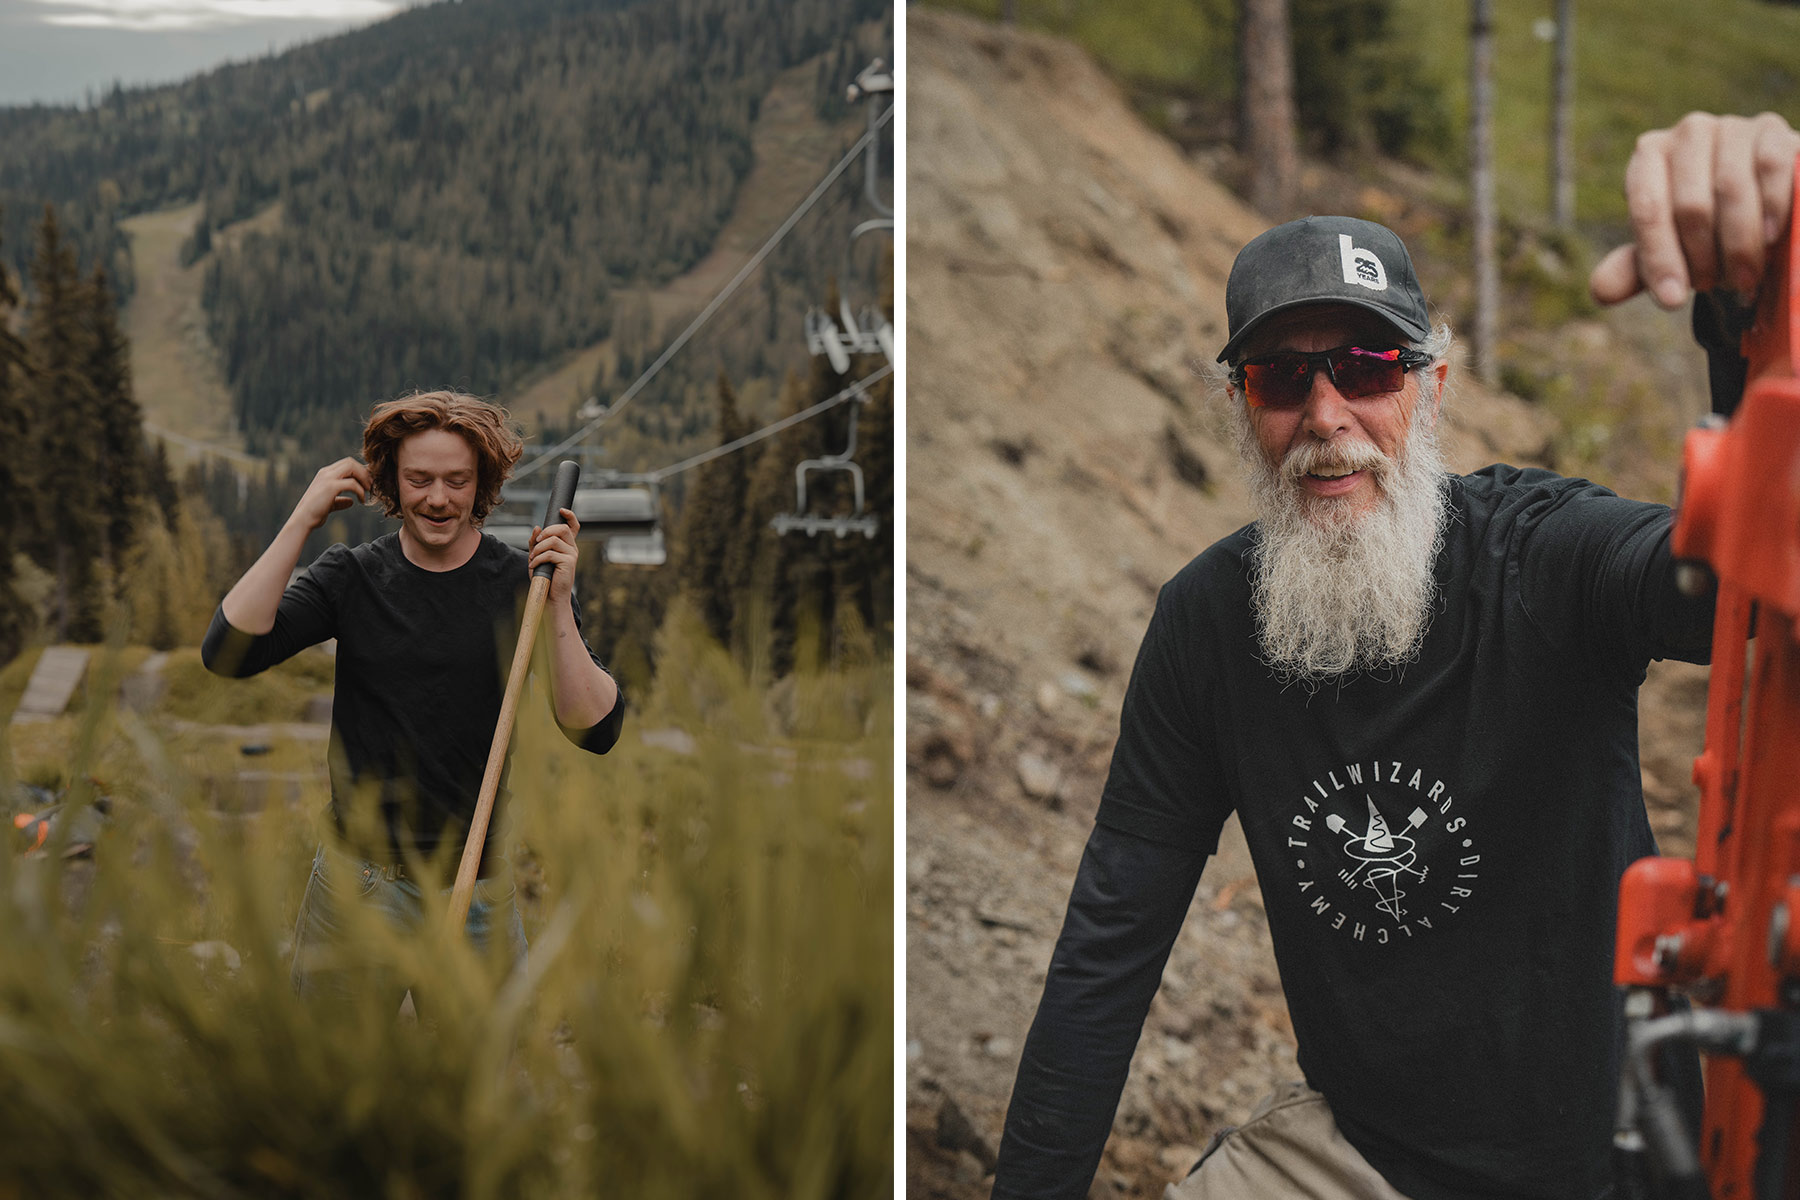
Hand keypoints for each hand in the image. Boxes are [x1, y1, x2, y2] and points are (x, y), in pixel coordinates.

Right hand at [292, 457, 372, 531]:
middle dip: (364, 472)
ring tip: (368, 490)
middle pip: (350, 462)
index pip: (346, 463)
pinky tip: (362, 501)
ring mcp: (328, 478)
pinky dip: (360, 491)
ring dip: (364, 478)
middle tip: (371, 486)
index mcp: (325, 474)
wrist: (303, 520)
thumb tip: (351, 502)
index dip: (359, 471)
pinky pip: (352, 484)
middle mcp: (326, 473)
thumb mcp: (329, 504)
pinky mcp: (331, 487)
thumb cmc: (315, 513)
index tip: (367, 483)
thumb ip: (340, 501)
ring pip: (352, 467)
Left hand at [527, 507, 579, 605]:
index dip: (570, 516)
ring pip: (553, 540)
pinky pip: (550, 553)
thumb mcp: (537, 556)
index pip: (573, 526)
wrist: (550, 596)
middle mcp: (572, 548)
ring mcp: (572, 555)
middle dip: (546, 532)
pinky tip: (534, 565)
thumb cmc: (544, 577)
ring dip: (538, 548)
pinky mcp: (568, 562)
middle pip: (562, 528)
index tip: (561, 510)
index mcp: (567, 545)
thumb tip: (536, 527)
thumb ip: (536, 542)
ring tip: (532, 558)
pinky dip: (538, 558)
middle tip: (536, 543)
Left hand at [1591, 112, 1799, 308]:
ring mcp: (1732, 126)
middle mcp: (1687, 133)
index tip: (1672, 302)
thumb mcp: (1667, 247)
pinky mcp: (1773, 128)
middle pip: (1690, 205)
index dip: (1659, 259)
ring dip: (1739, 244)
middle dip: (1702, 257)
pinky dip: (1771, 209)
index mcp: (1648, 156)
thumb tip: (1601, 291)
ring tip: (1743, 277)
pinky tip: (1771, 238)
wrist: (1759, 197)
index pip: (1646, 209)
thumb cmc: (1704, 225)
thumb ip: (1635, 268)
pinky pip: (1771, 168)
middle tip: (1714, 286)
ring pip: (1731, 190)